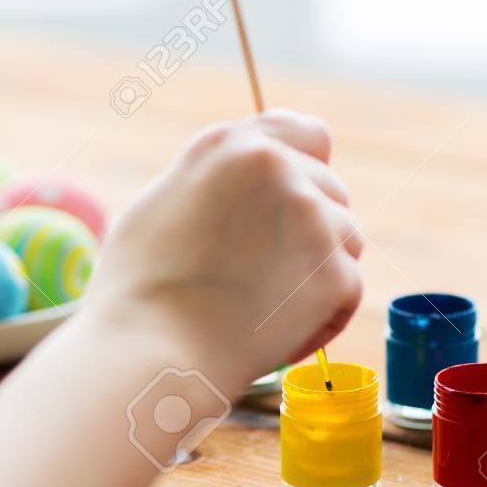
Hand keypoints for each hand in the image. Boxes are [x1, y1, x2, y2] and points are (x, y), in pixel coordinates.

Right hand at [86, 109, 362, 392]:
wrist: (149, 353)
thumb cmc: (137, 292)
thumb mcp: (157, 206)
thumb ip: (209, 183)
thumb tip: (239, 189)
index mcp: (229, 145)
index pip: (304, 133)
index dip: (307, 166)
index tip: (298, 198)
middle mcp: (277, 167)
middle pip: (329, 192)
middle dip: (308, 231)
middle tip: (264, 277)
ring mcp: (312, 218)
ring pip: (345, 238)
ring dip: (317, 272)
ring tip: (266, 310)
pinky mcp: (334, 272)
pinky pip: (349, 289)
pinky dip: (323, 317)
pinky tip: (278, 338)